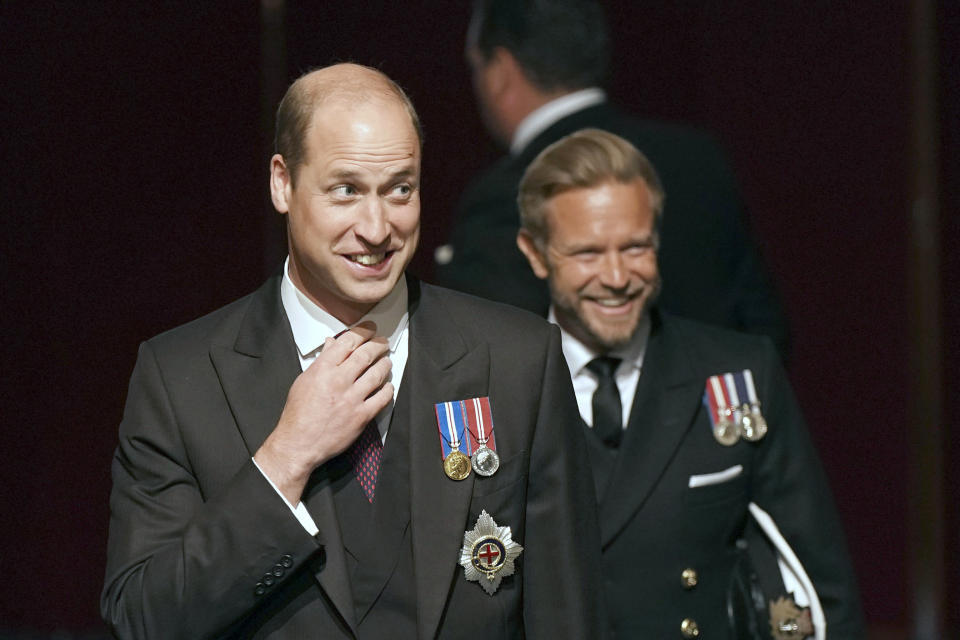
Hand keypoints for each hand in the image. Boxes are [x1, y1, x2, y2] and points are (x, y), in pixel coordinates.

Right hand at [254, 321, 392, 502]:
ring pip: (377, 374)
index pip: (348, 342)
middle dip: (378, 345)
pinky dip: (388, 389)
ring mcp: (352, 399)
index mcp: (322, 370)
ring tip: (387, 361)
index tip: (370, 328)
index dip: (363, 331)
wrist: (298, 444)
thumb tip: (331, 344)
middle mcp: (339, 381)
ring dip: (385, 364)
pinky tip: (388, 386)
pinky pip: (382, 398)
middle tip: (383, 342)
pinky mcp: (361, 416)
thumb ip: (320, 361)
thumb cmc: (298, 414)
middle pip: (366, 355)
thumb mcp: (303, 381)